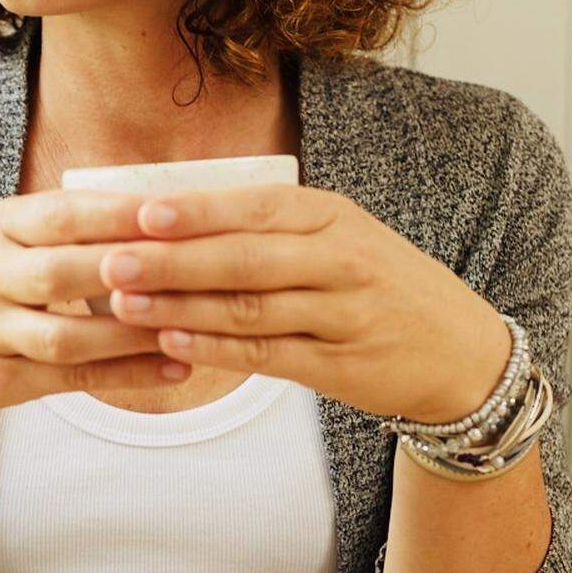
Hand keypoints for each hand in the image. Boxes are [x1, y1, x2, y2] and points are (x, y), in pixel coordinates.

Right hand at [0, 190, 192, 418]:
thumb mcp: (3, 236)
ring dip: (131, 333)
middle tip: (190, 267)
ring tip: (190, 327)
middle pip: (62, 272)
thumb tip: (157, 201)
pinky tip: (172, 368)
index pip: (60, 214)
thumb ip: (65, 222)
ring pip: (66, 336)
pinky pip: (69, 379)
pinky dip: (125, 375)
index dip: (114, 213)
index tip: (170, 209)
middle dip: (126, 270)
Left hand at [99, 184, 512, 423]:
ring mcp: (343, 314)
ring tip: (123, 302)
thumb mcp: (337, 237)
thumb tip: (171, 213)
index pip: (255, 207)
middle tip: (110, 259)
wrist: (461, 352)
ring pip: (250, 308)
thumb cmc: (378, 286)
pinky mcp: (340, 365)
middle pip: (244, 257)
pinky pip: (267, 355)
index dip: (197, 211)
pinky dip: (216, 349)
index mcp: (333, 216)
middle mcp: (341, 259)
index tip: (138, 211)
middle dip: (172, 259)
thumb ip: (269, 226)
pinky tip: (172, 341)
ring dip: (181, 306)